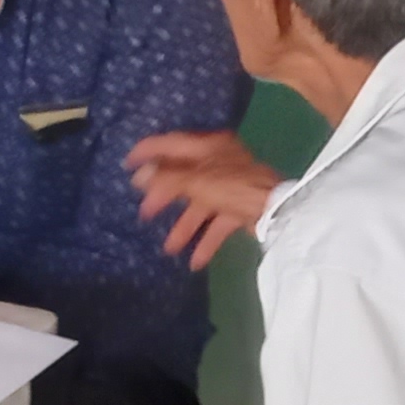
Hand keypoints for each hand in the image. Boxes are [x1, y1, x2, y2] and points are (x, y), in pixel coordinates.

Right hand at [127, 130, 284, 269]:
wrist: (278, 210)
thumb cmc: (235, 188)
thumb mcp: (196, 181)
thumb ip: (166, 179)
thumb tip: (140, 175)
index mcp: (207, 147)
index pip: (170, 144)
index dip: (146, 152)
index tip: (126, 165)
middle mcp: (218, 162)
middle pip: (183, 178)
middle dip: (163, 199)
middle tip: (145, 213)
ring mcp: (230, 185)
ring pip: (199, 204)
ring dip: (184, 227)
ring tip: (169, 249)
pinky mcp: (240, 206)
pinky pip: (217, 221)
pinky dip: (206, 240)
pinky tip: (195, 261)